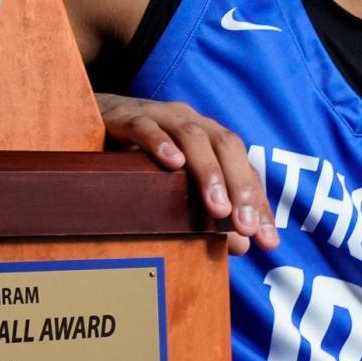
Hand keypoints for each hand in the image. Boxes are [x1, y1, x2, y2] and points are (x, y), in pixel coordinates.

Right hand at [96, 92, 279, 255]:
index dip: (258, 204)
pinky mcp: (126, 116)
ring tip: (216, 208)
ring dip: (208, 172)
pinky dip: (160, 143)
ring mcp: (159, 116)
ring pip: (192, 136)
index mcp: (208, 138)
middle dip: (240, 188)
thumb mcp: (177, 189)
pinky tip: (172, 164)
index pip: (244, 168)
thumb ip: (208, 213)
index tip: (267, 241)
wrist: (93, 119)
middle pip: (226, 146)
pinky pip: (146, 126)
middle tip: (246, 226)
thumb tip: (242, 245)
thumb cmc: (141, 159)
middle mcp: (190, 121)